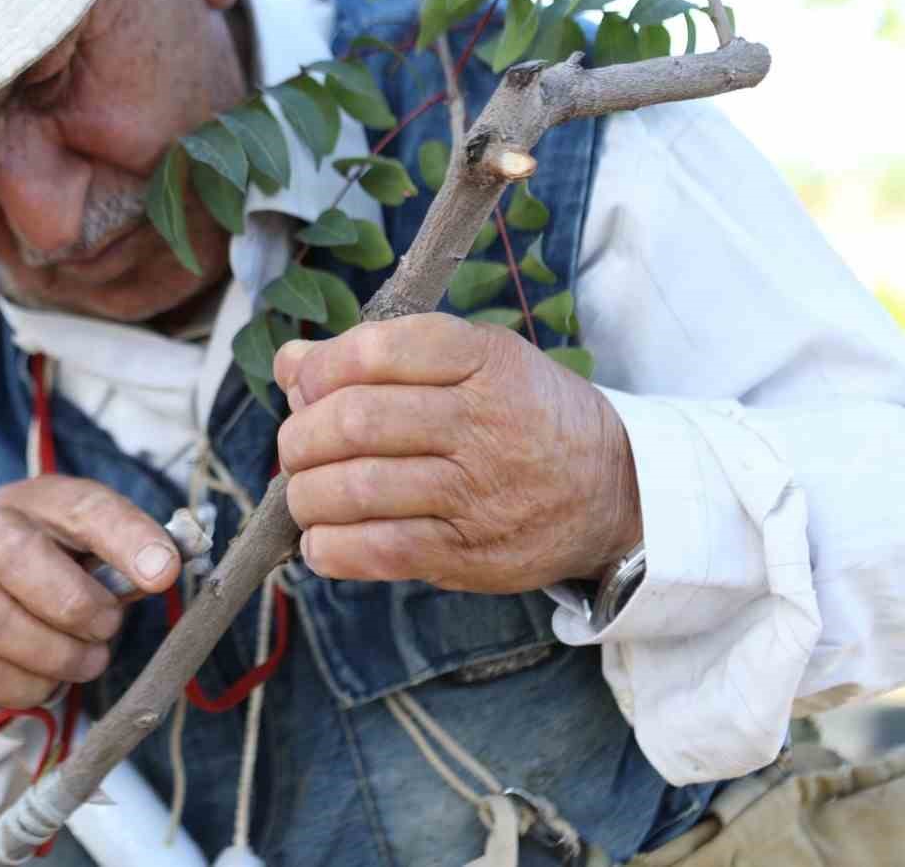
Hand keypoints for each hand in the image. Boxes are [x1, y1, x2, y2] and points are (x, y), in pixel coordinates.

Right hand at [0, 475, 180, 708]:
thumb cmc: (61, 550)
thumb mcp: (100, 535)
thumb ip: (134, 548)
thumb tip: (162, 571)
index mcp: (38, 498)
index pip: (86, 509)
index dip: (128, 542)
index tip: (164, 575)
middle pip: (21, 565)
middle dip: (77, 610)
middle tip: (107, 629)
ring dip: (55, 658)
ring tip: (85, 660)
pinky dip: (26, 686)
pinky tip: (47, 677)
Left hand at [274, 313, 641, 593]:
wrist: (615, 489)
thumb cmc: (524, 415)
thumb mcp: (471, 361)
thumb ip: (377, 357)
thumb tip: (290, 363)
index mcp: (481, 360)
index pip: (376, 351)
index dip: (320, 369)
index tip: (306, 386)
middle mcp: (480, 422)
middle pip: (354, 422)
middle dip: (300, 436)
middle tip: (297, 448)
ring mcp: (476, 492)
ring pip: (358, 488)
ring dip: (306, 495)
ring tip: (306, 494)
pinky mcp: (469, 553)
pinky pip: (381, 551)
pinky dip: (331, 548)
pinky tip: (321, 541)